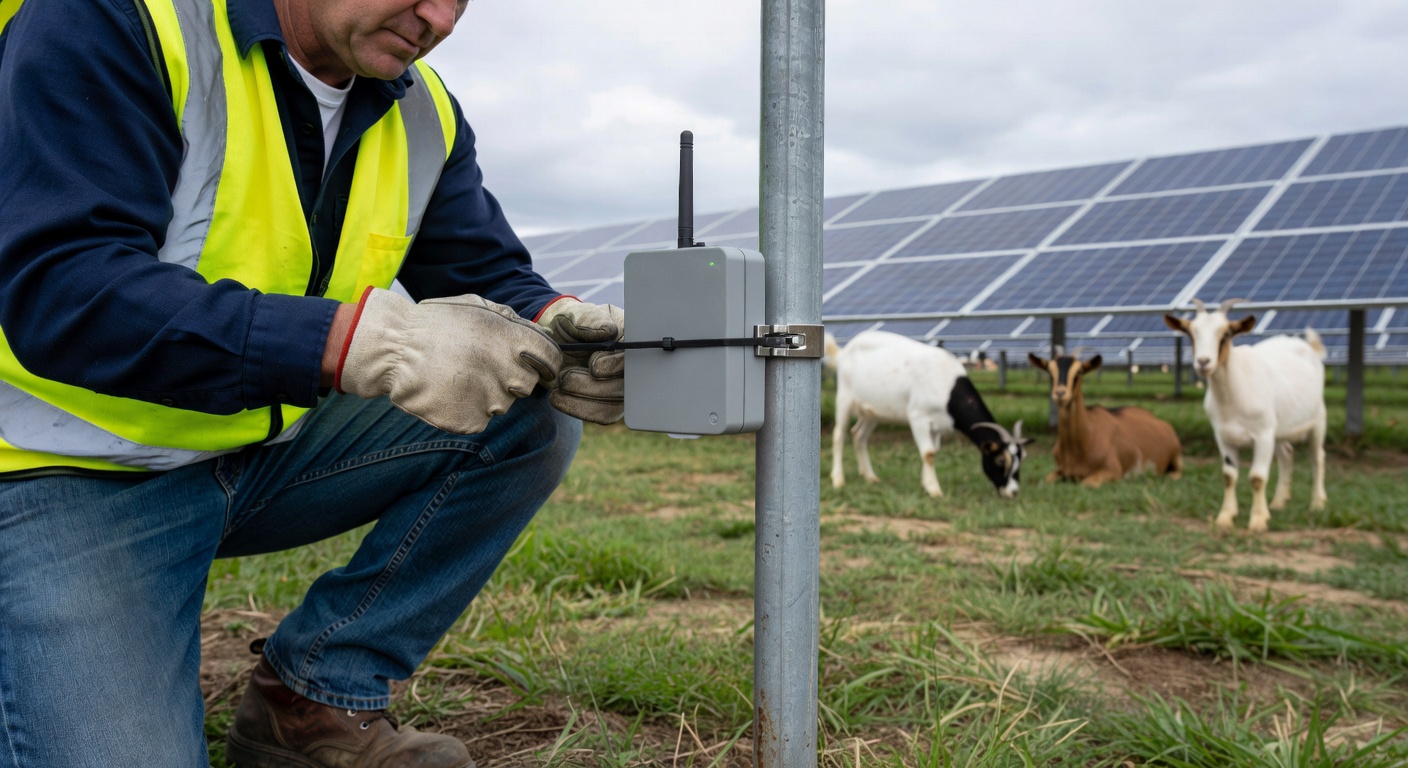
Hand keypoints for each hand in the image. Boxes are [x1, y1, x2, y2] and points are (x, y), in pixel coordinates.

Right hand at [335, 288, 560, 433]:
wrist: (394, 349)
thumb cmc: (436, 324)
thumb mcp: (477, 307)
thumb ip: (512, 321)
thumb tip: (538, 334)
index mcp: (513, 341)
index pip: (551, 361)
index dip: (544, 363)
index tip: (534, 365)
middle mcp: (507, 372)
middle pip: (527, 385)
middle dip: (510, 377)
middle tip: (480, 366)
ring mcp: (490, 400)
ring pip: (502, 404)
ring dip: (487, 394)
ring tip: (457, 376)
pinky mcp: (471, 421)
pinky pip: (480, 418)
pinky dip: (468, 409)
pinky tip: (448, 393)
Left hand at [536, 297, 624, 423]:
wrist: (554, 341)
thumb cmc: (570, 324)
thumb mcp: (576, 315)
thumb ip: (591, 321)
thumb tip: (609, 331)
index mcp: (631, 339)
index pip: (634, 356)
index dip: (616, 364)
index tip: (594, 366)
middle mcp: (631, 366)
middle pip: (625, 387)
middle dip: (593, 386)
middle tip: (566, 378)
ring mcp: (622, 387)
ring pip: (613, 405)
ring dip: (583, 399)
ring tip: (559, 384)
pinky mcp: (608, 403)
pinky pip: (602, 415)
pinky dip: (577, 408)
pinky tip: (557, 398)